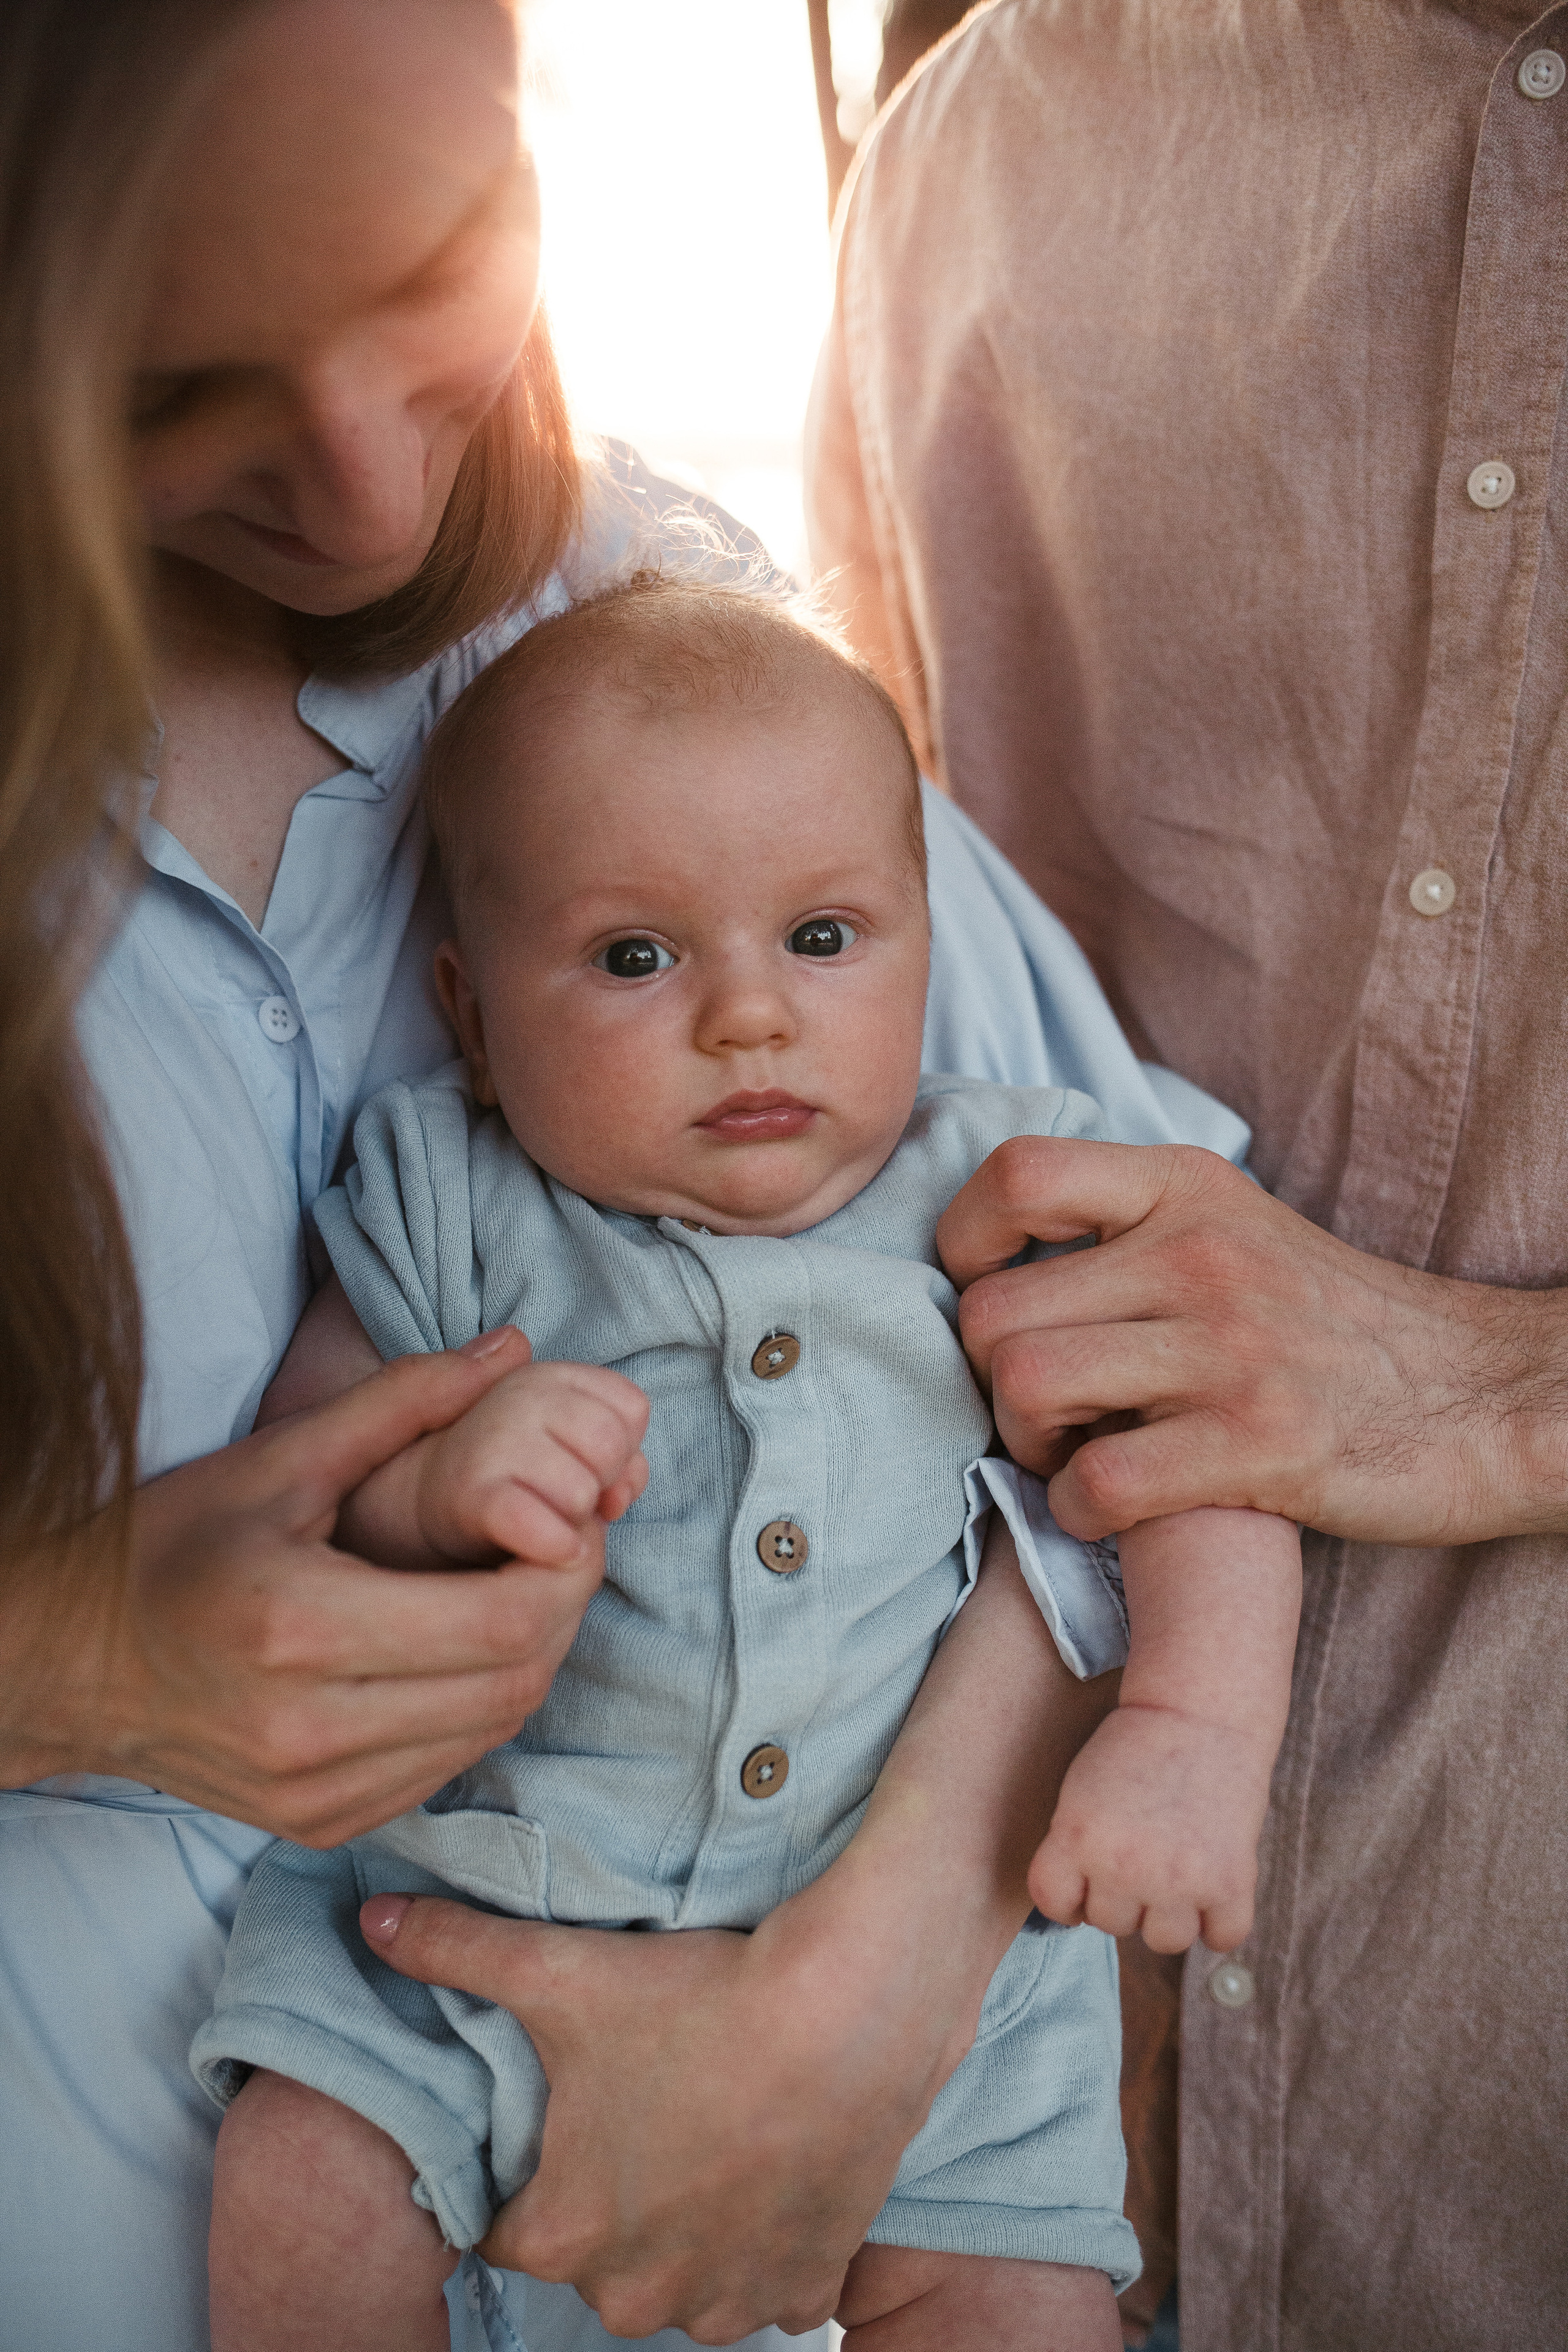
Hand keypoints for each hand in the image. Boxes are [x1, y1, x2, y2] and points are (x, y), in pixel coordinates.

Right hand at [0, 1331, 607, 1840]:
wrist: (69, 1660)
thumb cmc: (169, 1545)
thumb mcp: (278, 1458)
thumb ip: (403, 1400)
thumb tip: (513, 1348)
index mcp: (299, 1628)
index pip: (499, 1621)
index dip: (566, 1568)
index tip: (574, 1518)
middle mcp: (309, 1729)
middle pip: (513, 1680)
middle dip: (563, 1607)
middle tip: (566, 1545)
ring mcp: (317, 1793)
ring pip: (493, 1729)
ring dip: (533, 1657)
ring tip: (524, 1586)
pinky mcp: (322, 1826)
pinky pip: (449, 1766)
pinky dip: (483, 1706)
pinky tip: (469, 1648)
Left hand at [357, 1530, 1112, 2342]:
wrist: (849, 2013)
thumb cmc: (698, 2000)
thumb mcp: (561, 1971)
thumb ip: (455, 1949)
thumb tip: (371, 1922)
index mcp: (563, 2234)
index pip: (508, 2228)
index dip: (532, 2168)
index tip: (569, 2113)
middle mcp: (639, 2292)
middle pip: (598, 2257)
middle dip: (612, 2199)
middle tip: (643, 2109)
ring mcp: (728, 2299)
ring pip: (682, 2280)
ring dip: (687, 2228)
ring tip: (706, 2134)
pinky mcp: (804, 2285)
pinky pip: (765, 2286)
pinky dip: (763, 2242)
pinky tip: (767, 2169)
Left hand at [937, 1135, 1567, 1544]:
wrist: (1485, 1395)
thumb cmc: (1337, 1325)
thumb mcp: (1237, 1229)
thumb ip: (1131, 1226)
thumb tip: (1000, 1257)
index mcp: (1186, 1188)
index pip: (1016, 1173)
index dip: (965, 1242)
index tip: (989, 1293)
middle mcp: (1199, 1255)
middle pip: (994, 1311)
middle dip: (990, 1378)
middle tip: (1041, 1412)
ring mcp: (1228, 1350)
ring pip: (1027, 1386)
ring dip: (1026, 1445)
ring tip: (1071, 1457)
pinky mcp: (1255, 1447)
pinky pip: (1096, 1482)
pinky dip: (1079, 1512)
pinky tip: (1112, 1511)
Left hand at [1028, 1704, 1268, 1953]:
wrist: (1200, 1711)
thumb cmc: (1135, 1747)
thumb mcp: (1080, 1792)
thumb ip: (1076, 1849)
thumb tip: (1080, 1913)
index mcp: (1077, 1837)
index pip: (1055, 1905)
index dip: (1070, 1897)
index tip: (1086, 1882)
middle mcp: (1124, 1867)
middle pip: (1111, 1924)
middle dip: (1124, 1896)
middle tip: (1145, 1851)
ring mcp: (1179, 1880)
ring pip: (1164, 1941)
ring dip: (1170, 1914)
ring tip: (1178, 1868)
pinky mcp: (1230, 1884)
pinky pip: (1221, 1938)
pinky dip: (1220, 1920)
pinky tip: (1214, 1884)